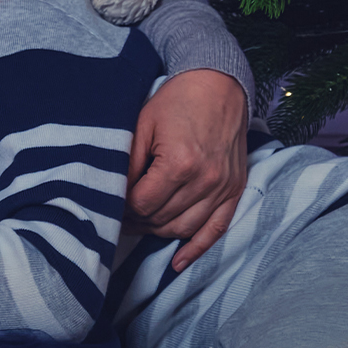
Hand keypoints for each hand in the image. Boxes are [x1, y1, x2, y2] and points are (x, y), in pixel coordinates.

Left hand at [129, 68, 249, 272]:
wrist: (219, 85)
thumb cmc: (177, 101)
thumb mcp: (143, 125)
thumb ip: (128, 163)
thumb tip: (112, 194)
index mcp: (180, 163)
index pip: (142, 204)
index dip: (122, 207)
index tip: (111, 202)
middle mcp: (206, 180)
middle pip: (161, 219)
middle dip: (137, 221)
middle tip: (121, 215)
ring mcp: (224, 187)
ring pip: (184, 228)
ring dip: (159, 232)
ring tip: (141, 225)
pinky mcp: (235, 190)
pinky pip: (216, 230)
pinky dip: (196, 249)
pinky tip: (178, 263)